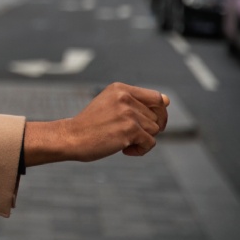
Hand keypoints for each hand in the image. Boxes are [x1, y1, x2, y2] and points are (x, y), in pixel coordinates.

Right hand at [25, 83, 169, 165]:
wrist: (71, 137)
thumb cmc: (91, 124)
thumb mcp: (110, 104)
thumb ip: (136, 101)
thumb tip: (168, 101)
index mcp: (120, 88)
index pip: (157, 98)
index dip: (159, 113)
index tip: (149, 123)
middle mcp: (125, 97)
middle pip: (156, 117)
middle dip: (147, 129)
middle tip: (131, 135)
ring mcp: (127, 113)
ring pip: (154, 130)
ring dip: (142, 140)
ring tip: (123, 141)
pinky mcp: (129, 130)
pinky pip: (150, 143)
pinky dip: (140, 150)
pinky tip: (125, 150)